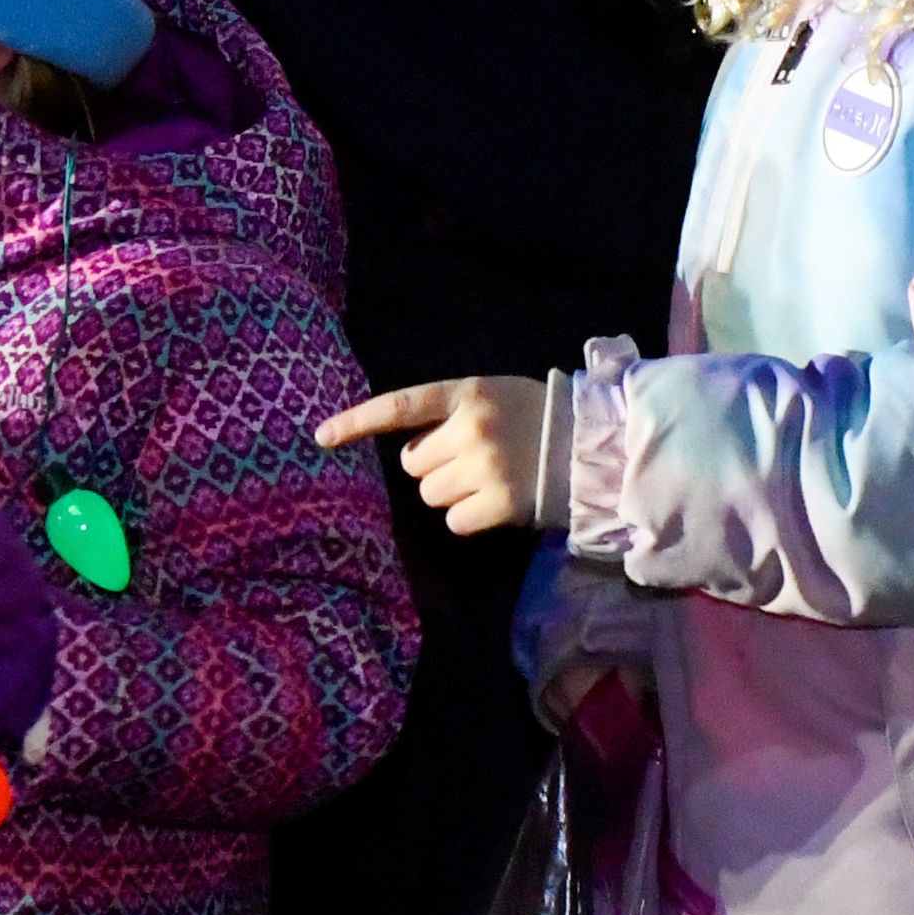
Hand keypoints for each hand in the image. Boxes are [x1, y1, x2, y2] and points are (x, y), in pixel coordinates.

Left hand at [316, 375, 552, 534]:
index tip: (321, 437)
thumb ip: (451, 413)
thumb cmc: (536, 416)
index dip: (357, 421)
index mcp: (466, 393)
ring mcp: (485, 467)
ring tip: (487, 480)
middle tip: (468, 460)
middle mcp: (471, 428)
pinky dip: (469, 517)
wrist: (592, 444)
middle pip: (412, 464)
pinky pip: (454, 521)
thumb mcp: (492, 395)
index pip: (400, 405)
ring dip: (450, 492)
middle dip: (432, 466)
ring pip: (430, 494)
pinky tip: (495, 502)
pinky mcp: (500, 503)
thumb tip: (408, 451)